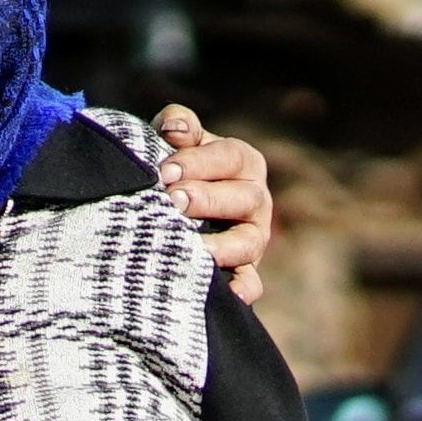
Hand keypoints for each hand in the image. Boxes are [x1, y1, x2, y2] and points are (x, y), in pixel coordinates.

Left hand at [152, 104, 276, 308]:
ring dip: (224, 245)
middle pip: (243, 198)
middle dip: (207, 199)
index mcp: (244, 162)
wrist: (170, 210)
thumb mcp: (177, 143)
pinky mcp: (244, 271)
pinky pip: (251, 282)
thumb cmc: (175, 169)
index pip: (229, 157)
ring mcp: (252, 238)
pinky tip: (232, 295)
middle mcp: (256, 200)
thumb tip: (174, 128)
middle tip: (173, 200)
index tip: (165, 171)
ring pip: (248, 242)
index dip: (199, 162)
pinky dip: (244, 288)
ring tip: (195, 246)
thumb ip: (178, 125)